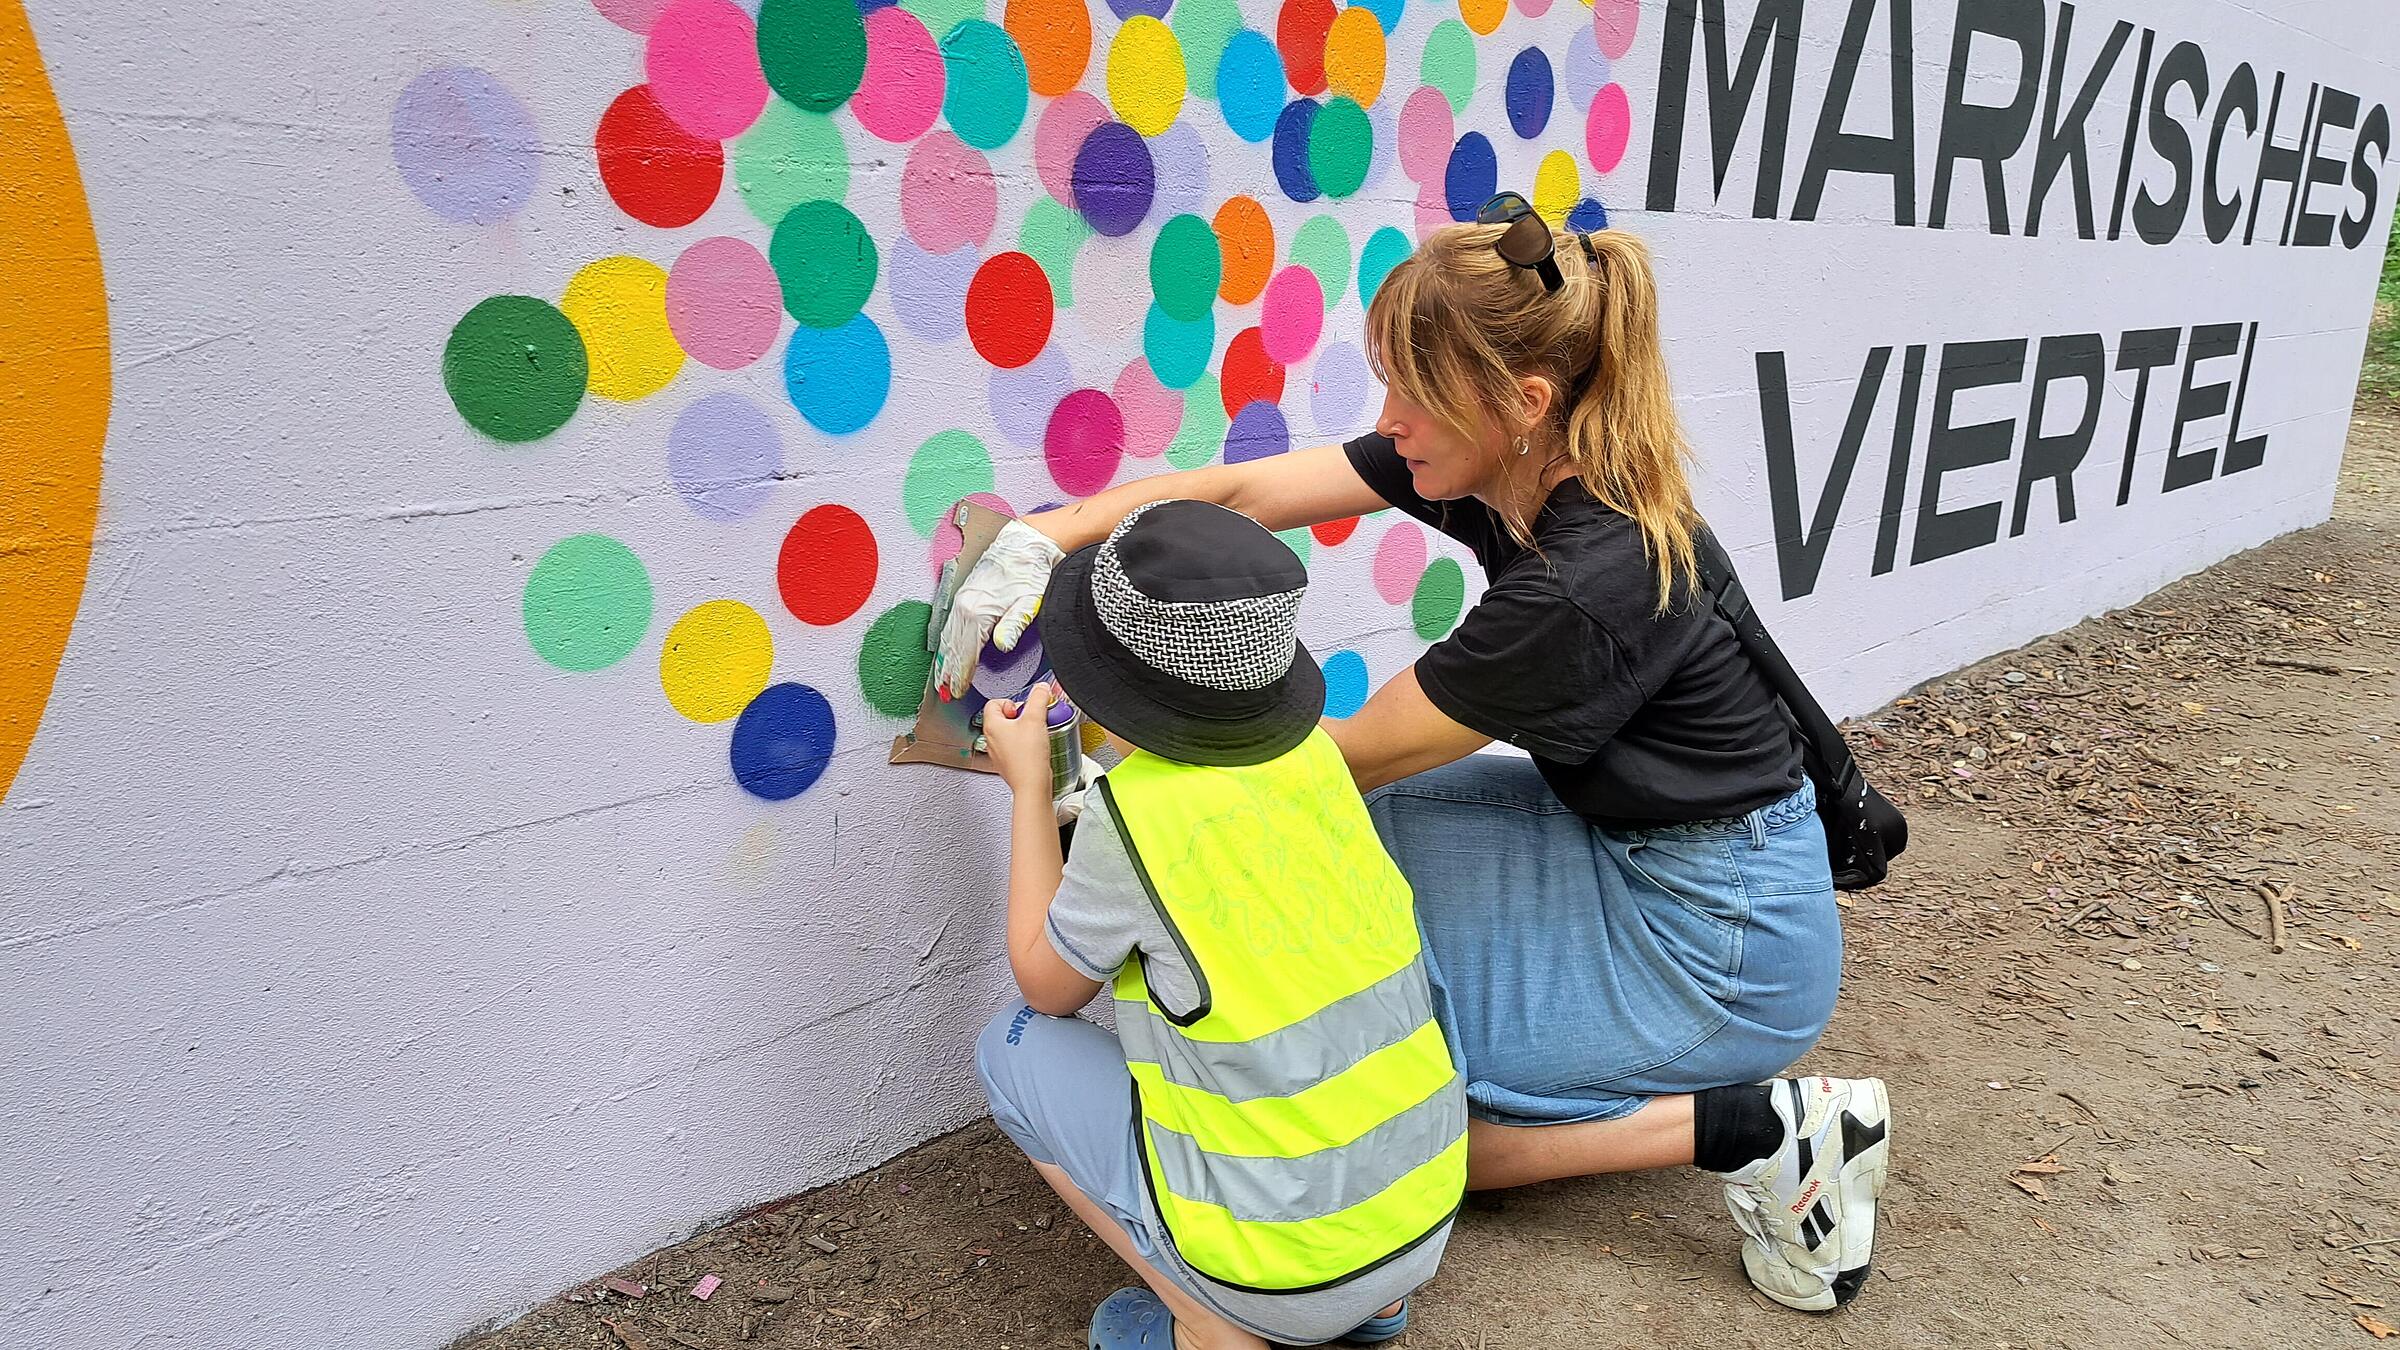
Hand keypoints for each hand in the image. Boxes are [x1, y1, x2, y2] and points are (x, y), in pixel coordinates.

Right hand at [934, 520, 1066, 698]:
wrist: (1025, 543)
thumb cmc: (1030, 571)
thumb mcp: (1029, 601)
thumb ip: (1013, 625)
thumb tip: (1001, 646)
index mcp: (979, 612)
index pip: (967, 653)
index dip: (961, 675)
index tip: (957, 691)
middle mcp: (965, 606)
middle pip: (954, 647)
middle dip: (949, 672)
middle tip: (945, 692)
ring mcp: (963, 599)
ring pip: (949, 636)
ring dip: (944, 658)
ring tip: (940, 678)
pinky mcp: (965, 594)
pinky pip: (951, 623)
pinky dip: (946, 641)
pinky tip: (946, 650)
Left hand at [982, 681, 1056, 796]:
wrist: (1032, 785)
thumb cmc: (1028, 758)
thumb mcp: (1036, 719)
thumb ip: (1039, 698)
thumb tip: (1041, 688)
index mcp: (992, 725)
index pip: (994, 702)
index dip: (1011, 702)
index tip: (1024, 708)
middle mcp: (991, 739)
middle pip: (1003, 717)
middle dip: (1019, 716)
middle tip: (1031, 720)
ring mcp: (998, 752)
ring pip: (1009, 732)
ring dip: (1023, 730)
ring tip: (1035, 734)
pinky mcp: (1008, 763)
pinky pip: (1014, 747)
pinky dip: (1025, 744)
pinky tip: (1036, 748)